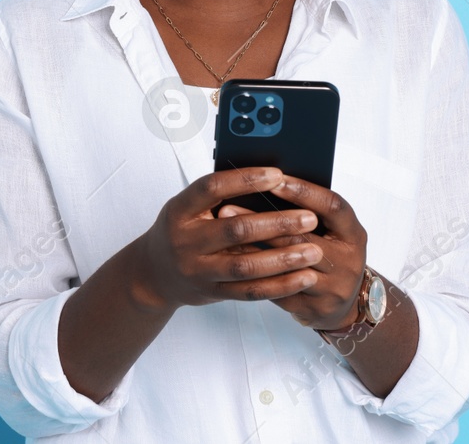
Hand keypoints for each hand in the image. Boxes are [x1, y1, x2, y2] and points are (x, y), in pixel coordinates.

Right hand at [130, 168, 324, 313]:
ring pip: (245, 266)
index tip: (278, 175)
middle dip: (276, 224)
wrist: (153, 274)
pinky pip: (249, 291)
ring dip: (283, 259)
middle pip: (234, 230)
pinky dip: (280, 286)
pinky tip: (303, 278)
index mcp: (179, 210)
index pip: (212, 188)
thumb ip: (217, 198)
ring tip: (314, 251)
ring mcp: (198, 270)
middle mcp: (185, 241)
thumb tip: (269, 180)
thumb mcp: (187, 208)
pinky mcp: (212, 293)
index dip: (244, 180)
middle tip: (309, 218)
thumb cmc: (180, 230)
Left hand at [218, 175, 368, 330]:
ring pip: (286, 267)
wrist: (347, 305)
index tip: (274, 179)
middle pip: (303, 239)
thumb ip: (311, 209)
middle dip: (263, 221)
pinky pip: (277, 290)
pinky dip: (252, 272)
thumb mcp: (334, 230)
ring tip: (223, 230)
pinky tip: (230, 258)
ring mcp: (332, 289)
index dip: (304, 192)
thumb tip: (268, 180)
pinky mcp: (313, 309)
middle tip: (228, 205)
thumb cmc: (333, 254)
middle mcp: (348, 263)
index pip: (332, 207)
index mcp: (354, 235)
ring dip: (251, 247)